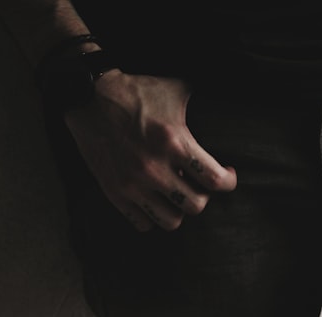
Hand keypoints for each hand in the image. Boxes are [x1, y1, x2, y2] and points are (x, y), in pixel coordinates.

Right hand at [62, 71, 236, 231]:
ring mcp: (133, 184)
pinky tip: (155, 203)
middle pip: (196, 206)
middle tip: (200, 186)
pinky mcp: (115, 192)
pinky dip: (152, 218)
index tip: (226, 175)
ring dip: (179, 211)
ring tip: (178, 198)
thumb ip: (204, 99)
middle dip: (203, 196)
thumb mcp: (176, 88)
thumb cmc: (137, 92)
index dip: (228, 182)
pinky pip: (142, 224)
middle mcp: (154, 168)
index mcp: (174, 141)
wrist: (89, 98)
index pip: (214, 180)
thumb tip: (232, 97)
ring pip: (170, 222)